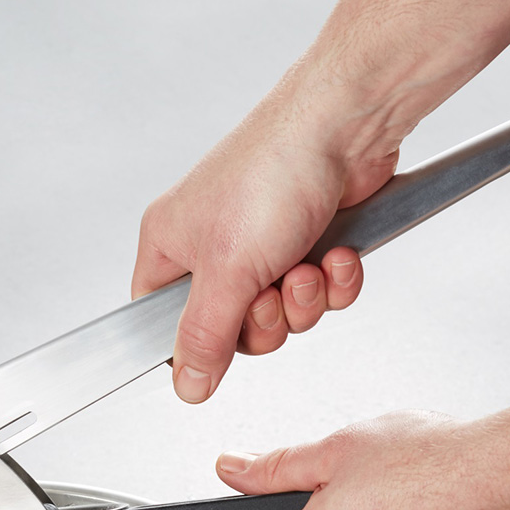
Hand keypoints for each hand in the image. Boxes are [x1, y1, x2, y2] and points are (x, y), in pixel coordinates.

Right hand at [132, 94, 395, 402]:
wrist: (348, 123)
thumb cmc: (273, 171)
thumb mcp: (227, 273)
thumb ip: (204, 337)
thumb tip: (187, 387)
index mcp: (170, 247)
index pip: (161, 323)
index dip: (191, 346)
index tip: (215, 354)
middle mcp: (211, 247)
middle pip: (230, 330)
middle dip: (264, 320)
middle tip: (270, 294)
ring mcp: (260, 245)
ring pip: (279, 315)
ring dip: (303, 300)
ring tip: (308, 265)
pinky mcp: (306, 241)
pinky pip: (316, 292)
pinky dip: (333, 281)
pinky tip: (336, 254)